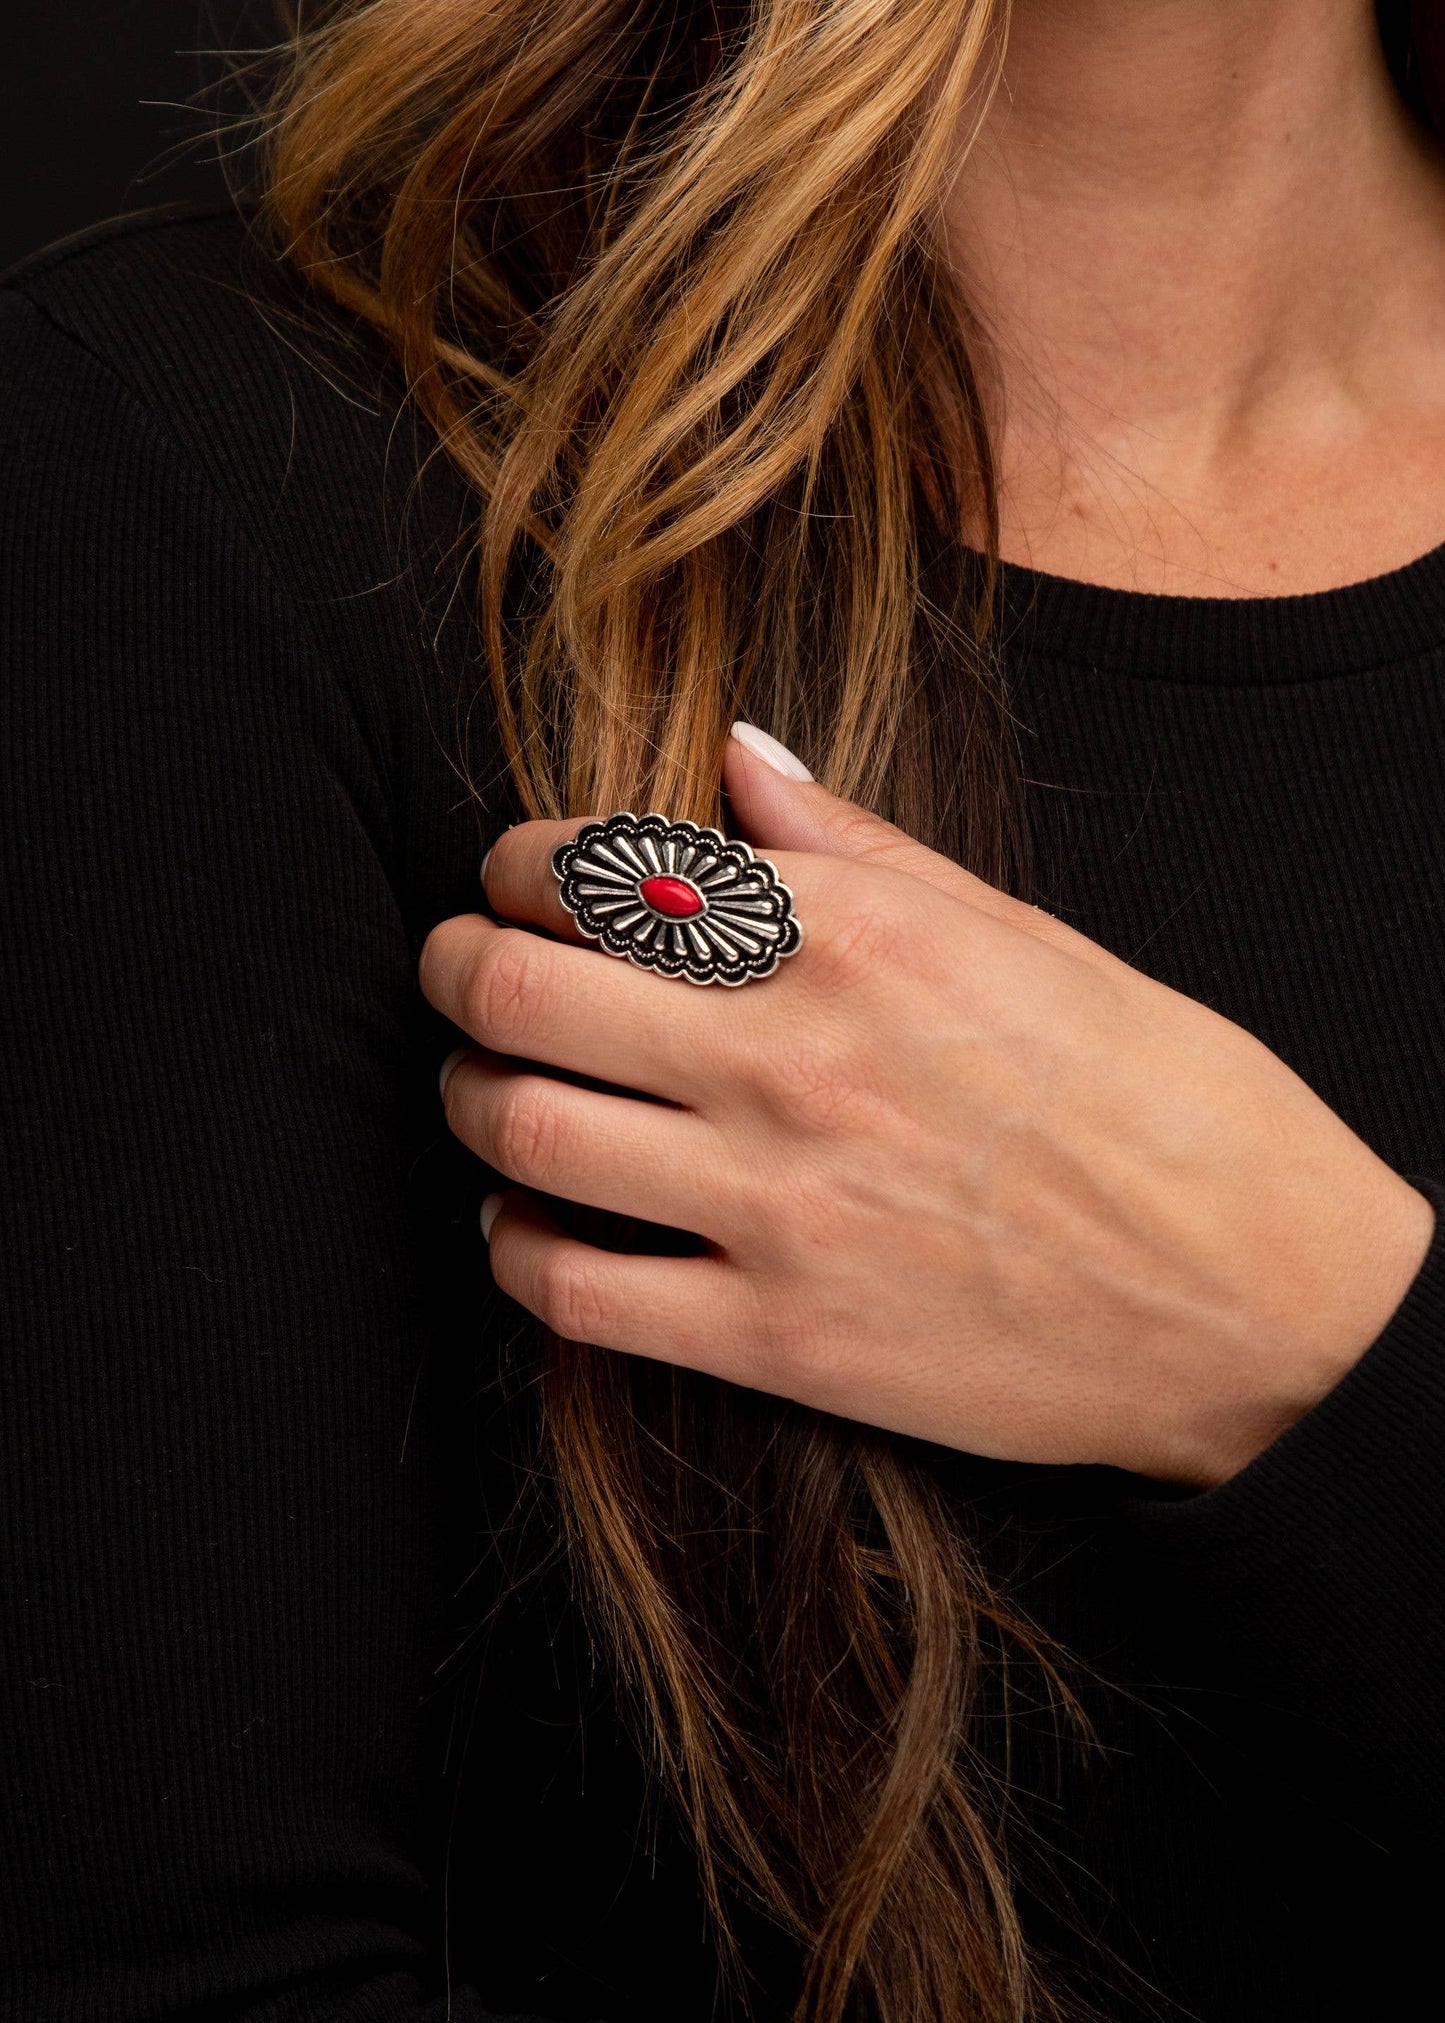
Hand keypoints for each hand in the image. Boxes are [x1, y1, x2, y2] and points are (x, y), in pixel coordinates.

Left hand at [420, 726, 1435, 1487]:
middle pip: (518, 991)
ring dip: (468, 1097)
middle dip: (452, 966)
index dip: (517, 867)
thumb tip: (741, 759)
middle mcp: (794, 1060)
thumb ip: (860, 847)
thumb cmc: (1161, 1099)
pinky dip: (516, 1249)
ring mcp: (777, 1207)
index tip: (515, 880)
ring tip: (484, 1087)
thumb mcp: (1027, 936)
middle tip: (455, 968)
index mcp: (856, 939)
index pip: (600, 870)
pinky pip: (572, 1292)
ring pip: (519, 1133)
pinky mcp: (780, 1338)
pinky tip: (528, 1224)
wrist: (1256, 1299)